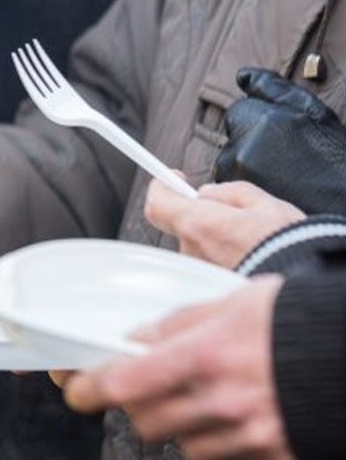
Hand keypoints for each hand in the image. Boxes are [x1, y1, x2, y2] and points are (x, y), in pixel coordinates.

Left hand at [61, 276, 295, 459]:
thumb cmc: (305, 318)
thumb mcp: (238, 301)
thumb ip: (182, 323)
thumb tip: (140, 337)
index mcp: (205, 356)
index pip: (123, 382)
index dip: (90, 389)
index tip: (76, 389)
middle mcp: (221, 400)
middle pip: (145, 422)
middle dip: (138, 407)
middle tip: (147, 390)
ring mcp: (249, 433)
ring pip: (184, 445)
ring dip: (181, 425)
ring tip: (205, 398)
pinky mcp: (275, 454)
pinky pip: (230, 455)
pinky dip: (225, 439)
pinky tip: (242, 414)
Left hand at [145, 178, 304, 267]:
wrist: (302, 279)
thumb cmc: (285, 244)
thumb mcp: (263, 202)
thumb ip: (229, 192)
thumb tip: (208, 193)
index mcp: (200, 224)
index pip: (157, 204)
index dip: (162, 186)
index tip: (173, 178)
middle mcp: (193, 249)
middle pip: (182, 222)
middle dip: (201, 211)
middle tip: (231, 208)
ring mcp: (201, 268)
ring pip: (198, 240)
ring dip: (215, 232)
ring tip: (248, 233)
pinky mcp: (212, 281)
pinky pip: (210, 257)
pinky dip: (223, 250)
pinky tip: (248, 249)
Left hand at [216, 67, 345, 214]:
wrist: (341, 208)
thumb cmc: (333, 159)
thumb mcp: (313, 114)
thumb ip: (273, 90)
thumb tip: (242, 76)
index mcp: (264, 122)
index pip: (239, 111)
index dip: (259, 123)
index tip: (280, 136)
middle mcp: (243, 148)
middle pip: (232, 138)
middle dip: (250, 144)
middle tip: (285, 160)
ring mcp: (235, 176)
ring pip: (228, 163)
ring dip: (246, 166)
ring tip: (281, 177)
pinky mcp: (232, 199)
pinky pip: (228, 187)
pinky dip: (244, 187)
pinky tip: (271, 191)